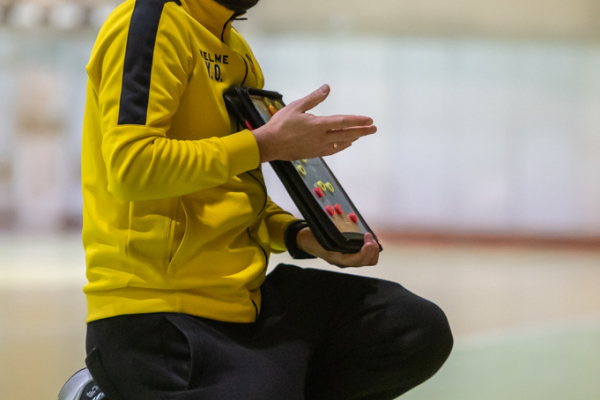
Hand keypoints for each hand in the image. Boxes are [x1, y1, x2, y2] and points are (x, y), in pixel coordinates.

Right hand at [251, 84, 376, 162]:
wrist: (269, 145)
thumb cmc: (280, 124)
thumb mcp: (296, 107)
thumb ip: (314, 98)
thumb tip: (327, 88)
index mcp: (318, 125)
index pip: (343, 122)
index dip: (358, 120)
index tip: (369, 120)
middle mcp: (321, 138)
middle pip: (347, 135)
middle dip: (362, 131)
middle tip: (373, 129)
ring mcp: (318, 147)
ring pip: (341, 144)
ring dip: (353, 138)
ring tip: (362, 134)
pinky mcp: (314, 153)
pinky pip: (333, 150)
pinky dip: (342, 146)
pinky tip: (346, 144)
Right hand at [296, 228, 379, 267]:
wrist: (308, 242)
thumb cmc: (314, 236)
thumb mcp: (321, 232)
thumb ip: (334, 230)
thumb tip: (351, 218)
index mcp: (336, 258)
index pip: (357, 260)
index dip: (366, 250)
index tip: (367, 235)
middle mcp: (343, 262)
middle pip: (366, 262)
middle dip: (372, 249)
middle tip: (369, 235)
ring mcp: (348, 261)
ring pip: (368, 261)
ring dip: (373, 249)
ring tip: (370, 238)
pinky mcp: (351, 258)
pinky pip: (366, 257)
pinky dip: (370, 249)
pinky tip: (367, 240)